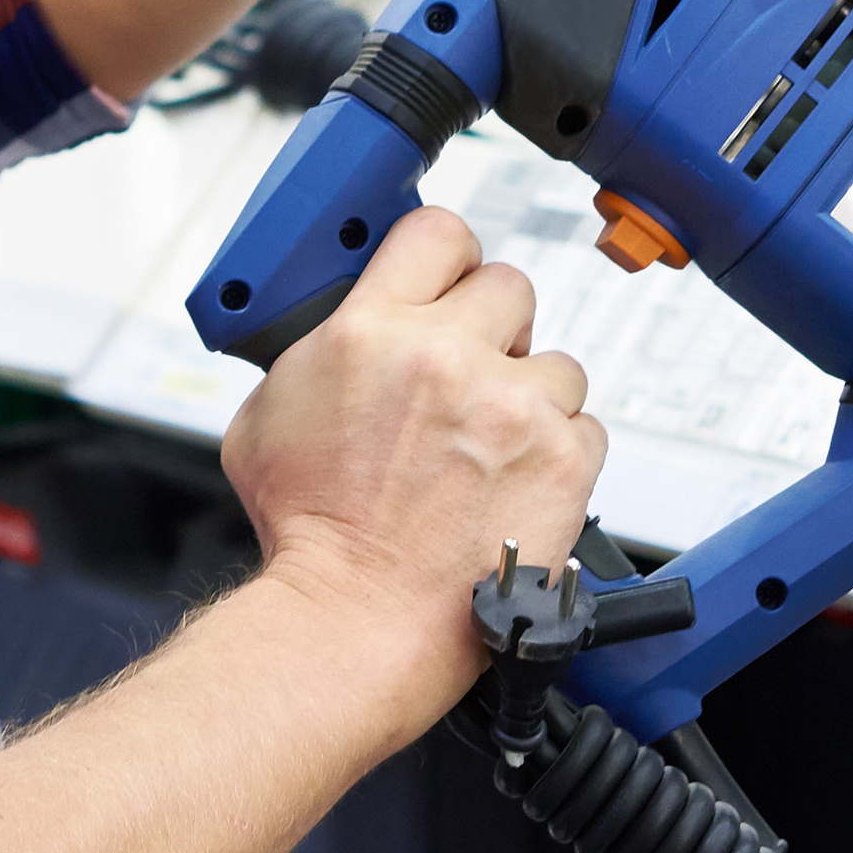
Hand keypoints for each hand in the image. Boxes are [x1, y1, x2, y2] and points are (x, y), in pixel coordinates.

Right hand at [218, 206, 602, 740]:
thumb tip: (345, 330)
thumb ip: (314, 354)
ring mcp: (511, 407)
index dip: (447, 256)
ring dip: (532, 397)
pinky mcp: (563, 459)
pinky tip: (517, 484)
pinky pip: (586, 427)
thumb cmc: (308, 536)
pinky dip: (561, 453)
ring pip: (557, 362)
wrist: (357, 621)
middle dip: (494, 328)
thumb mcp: (265, 418)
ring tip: (493, 448)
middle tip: (473, 374)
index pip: (437, 232)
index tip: (450, 278)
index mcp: (370, 330)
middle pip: (508, 285)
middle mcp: (445, 356)